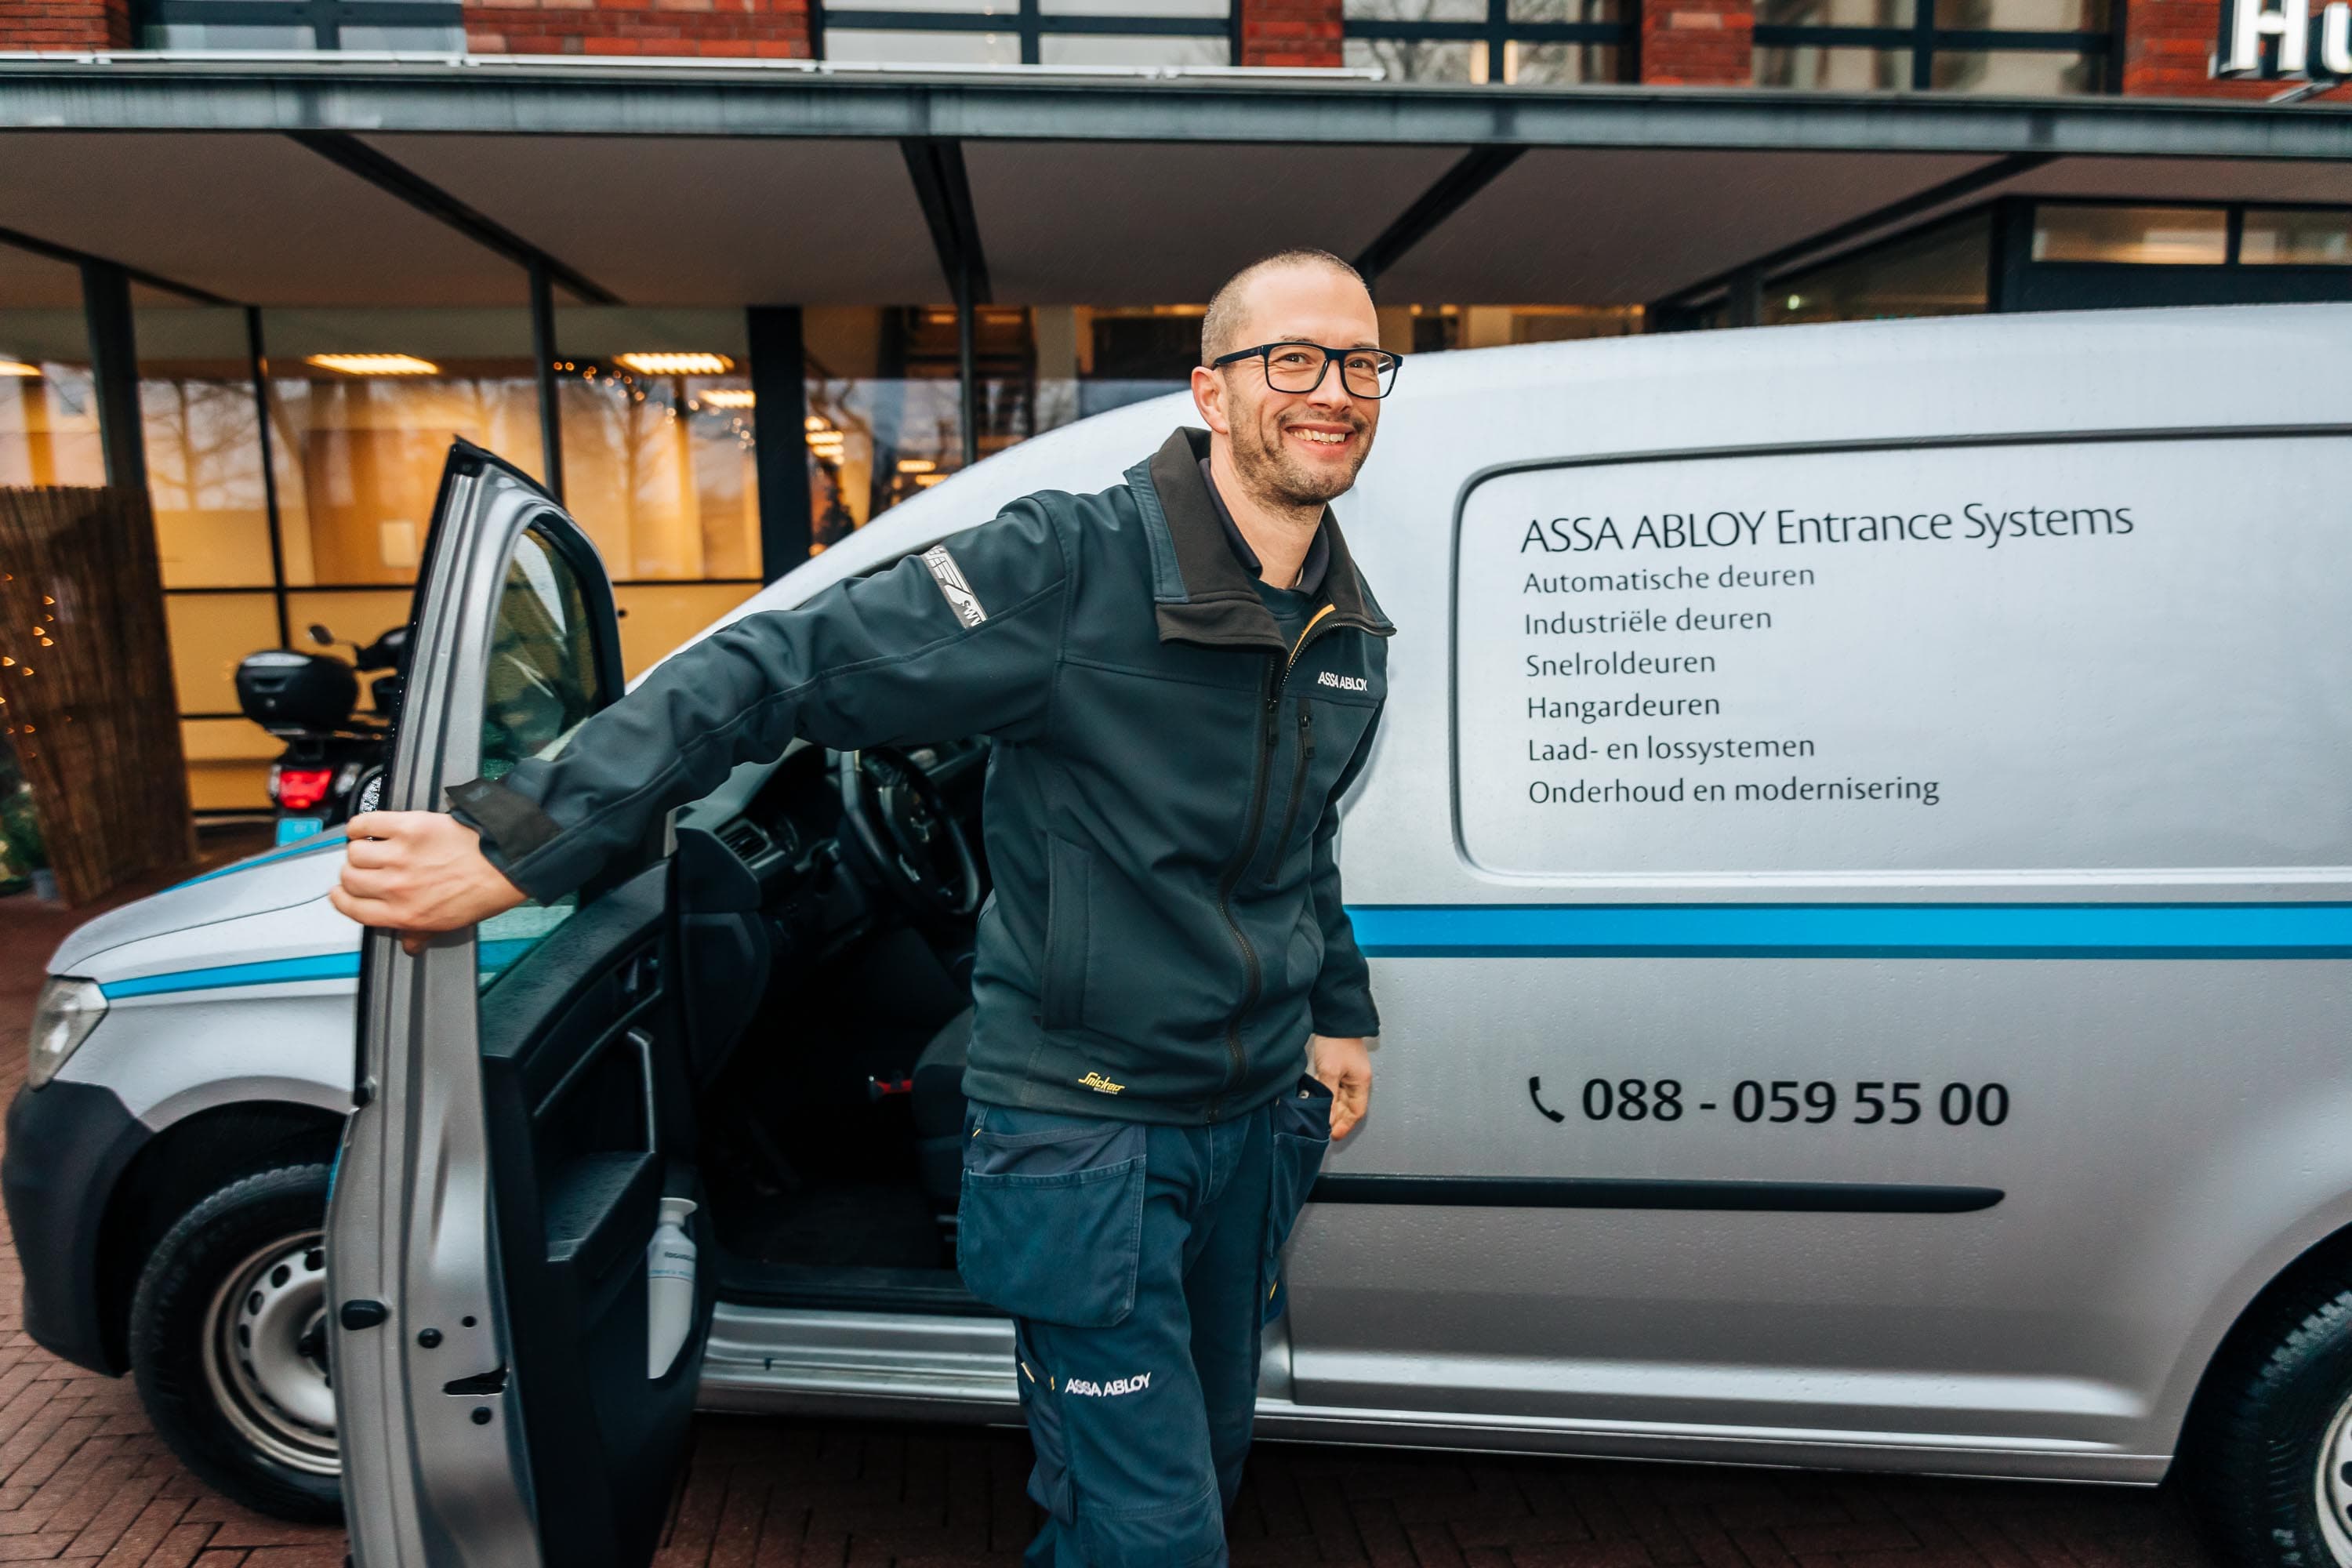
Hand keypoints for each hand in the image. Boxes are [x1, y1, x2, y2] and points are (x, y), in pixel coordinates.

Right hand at [331, 811, 527, 955]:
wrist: (504, 862)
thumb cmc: (481, 891)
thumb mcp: (448, 924)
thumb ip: (420, 934)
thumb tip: (408, 946)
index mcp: (403, 914)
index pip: (351, 909)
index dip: (341, 899)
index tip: (342, 893)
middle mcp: (396, 887)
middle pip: (349, 878)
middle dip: (352, 873)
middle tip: (364, 868)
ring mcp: (399, 856)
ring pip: (355, 851)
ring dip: (360, 848)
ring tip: (372, 847)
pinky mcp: (407, 828)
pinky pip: (365, 824)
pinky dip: (361, 825)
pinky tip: (369, 828)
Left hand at [1308, 1033, 1373, 1139]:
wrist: (1334, 1019)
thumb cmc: (1336, 1042)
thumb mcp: (1330, 1071)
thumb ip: (1329, 1096)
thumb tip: (1328, 1118)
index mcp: (1361, 1082)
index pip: (1356, 1111)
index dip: (1345, 1125)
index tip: (1333, 1134)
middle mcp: (1357, 1080)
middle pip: (1349, 1107)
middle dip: (1337, 1119)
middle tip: (1323, 1129)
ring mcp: (1348, 1074)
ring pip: (1341, 1099)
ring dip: (1331, 1109)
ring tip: (1319, 1119)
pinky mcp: (1338, 1068)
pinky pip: (1335, 1089)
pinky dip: (1328, 1097)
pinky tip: (1318, 1101)